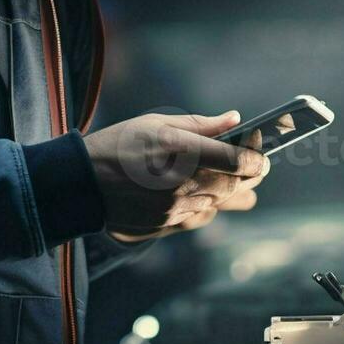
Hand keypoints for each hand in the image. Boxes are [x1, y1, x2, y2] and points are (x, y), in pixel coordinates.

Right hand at [83, 111, 269, 241]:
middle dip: (251, 175)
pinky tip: (215, 199)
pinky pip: (199, 215)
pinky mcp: (165, 223)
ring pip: (218, 202)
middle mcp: (182, 183)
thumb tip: (235, 120)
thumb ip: (201, 124)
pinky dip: (210, 205)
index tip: (263, 152)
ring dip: (233, 192)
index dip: (257, 158)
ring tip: (246, 186)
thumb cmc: (118, 144)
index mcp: (182, 151)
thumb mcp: (157, 123)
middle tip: (258, 167)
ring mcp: (174, 207)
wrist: (81, 182)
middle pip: (233, 184)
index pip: (238, 161)